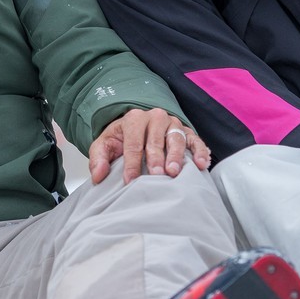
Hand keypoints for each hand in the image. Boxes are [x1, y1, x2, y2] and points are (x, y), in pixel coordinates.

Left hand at [88, 108, 210, 184]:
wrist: (137, 127)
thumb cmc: (121, 138)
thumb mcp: (104, 145)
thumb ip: (98, 158)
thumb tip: (98, 175)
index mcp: (134, 119)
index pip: (133, 142)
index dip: (132, 163)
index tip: (130, 181)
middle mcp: (155, 117)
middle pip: (155, 139)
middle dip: (155, 158)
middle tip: (156, 175)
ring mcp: (173, 124)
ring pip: (176, 138)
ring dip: (176, 155)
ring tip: (174, 171)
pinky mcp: (187, 132)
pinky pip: (195, 140)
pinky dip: (200, 151)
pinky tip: (201, 164)